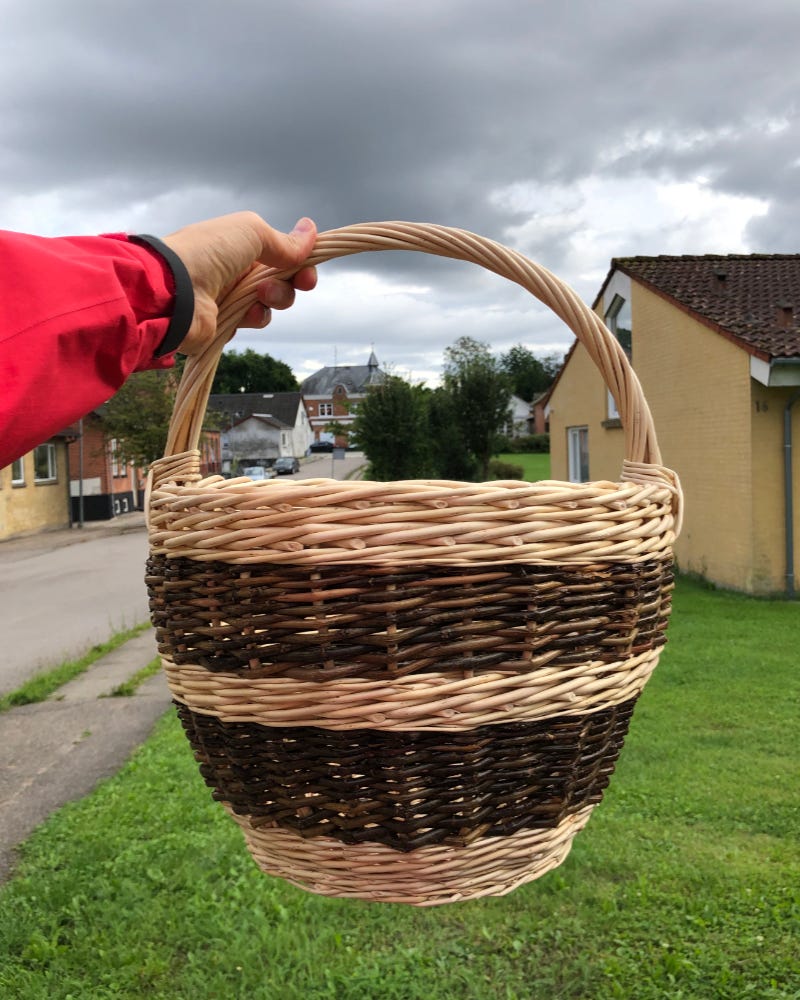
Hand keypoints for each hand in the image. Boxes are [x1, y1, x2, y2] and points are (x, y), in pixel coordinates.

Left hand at [162, 211, 317, 354]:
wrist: (174, 291)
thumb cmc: (209, 252)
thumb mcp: (251, 232)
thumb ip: (284, 240)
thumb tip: (311, 231)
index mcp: (240, 245)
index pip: (281, 254)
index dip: (300, 262)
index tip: (309, 270)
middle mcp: (236, 268)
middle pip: (282, 279)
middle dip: (292, 282)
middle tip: (296, 282)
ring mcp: (230, 296)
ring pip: (272, 302)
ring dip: (275, 298)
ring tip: (260, 295)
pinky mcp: (226, 321)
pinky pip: (254, 320)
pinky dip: (255, 316)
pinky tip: (246, 312)